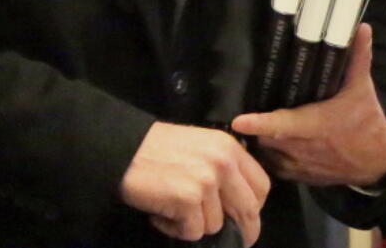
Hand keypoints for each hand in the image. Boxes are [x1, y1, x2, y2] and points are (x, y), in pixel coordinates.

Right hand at [119, 121, 270, 245]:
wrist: (123, 147)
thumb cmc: (157, 148)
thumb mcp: (200, 146)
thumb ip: (223, 168)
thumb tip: (237, 205)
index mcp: (229, 147)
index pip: (261, 185)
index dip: (256, 207)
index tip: (246, 219)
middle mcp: (223, 162)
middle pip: (248, 210)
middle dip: (243, 231)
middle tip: (236, 242)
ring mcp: (206, 181)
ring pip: (216, 224)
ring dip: (195, 225)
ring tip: (172, 211)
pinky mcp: (188, 199)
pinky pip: (193, 232)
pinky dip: (176, 230)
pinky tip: (161, 215)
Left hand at [230, 24, 385, 187]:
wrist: (378, 162)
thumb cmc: (366, 121)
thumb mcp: (363, 88)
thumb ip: (358, 58)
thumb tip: (362, 27)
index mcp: (317, 124)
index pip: (284, 125)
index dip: (260, 124)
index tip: (238, 120)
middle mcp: (305, 148)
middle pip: (267, 138)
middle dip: (252, 127)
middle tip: (236, 109)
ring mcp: (301, 165)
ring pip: (267, 155)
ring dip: (255, 142)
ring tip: (242, 125)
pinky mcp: (300, 176)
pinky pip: (274, 168)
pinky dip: (264, 157)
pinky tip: (256, 142)